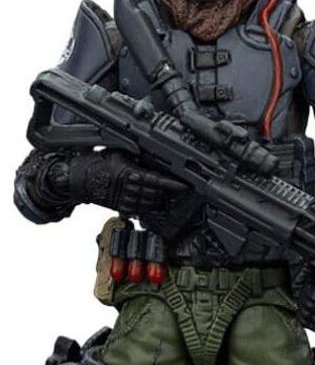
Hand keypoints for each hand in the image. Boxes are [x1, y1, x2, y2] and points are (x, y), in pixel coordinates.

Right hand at [66, 151, 185, 216]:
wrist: (80, 180)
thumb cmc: (98, 164)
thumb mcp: (119, 154)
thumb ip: (137, 157)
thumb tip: (152, 156)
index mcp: (132, 174)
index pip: (158, 181)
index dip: (173, 185)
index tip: (183, 186)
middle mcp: (131, 189)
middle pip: (157, 194)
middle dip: (168, 194)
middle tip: (177, 191)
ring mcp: (127, 200)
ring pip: (151, 204)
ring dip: (160, 202)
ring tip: (167, 198)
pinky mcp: (122, 208)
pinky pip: (141, 211)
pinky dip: (148, 208)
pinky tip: (153, 205)